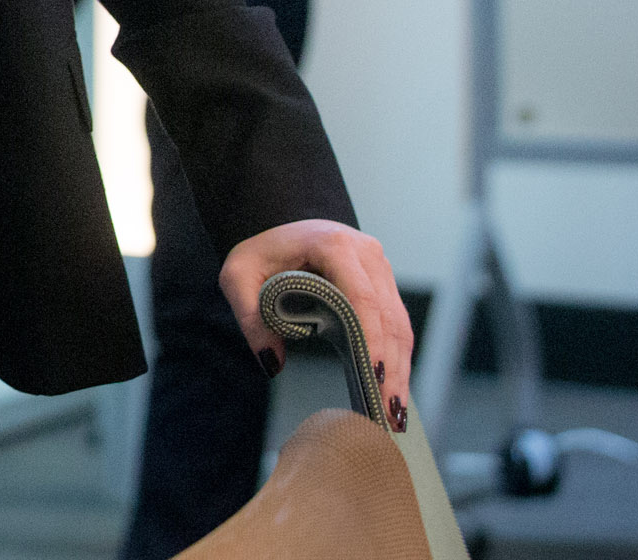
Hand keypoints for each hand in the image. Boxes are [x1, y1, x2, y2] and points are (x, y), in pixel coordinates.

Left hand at [221, 219, 416, 432]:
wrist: (280, 225)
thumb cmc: (259, 253)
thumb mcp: (237, 277)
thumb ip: (249, 316)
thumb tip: (271, 364)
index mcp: (334, 245)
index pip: (361, 296)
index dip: (371, 337)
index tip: (373, 374)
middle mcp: (366, 253)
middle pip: (387, 316)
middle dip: (390, 366)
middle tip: (387, 412)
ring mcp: (380, 268)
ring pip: (399, 324)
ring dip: (400, 369)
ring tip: (394, 413)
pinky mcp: (384, 284)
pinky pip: (396, 325)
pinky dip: (396, 359)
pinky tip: (393, 390)